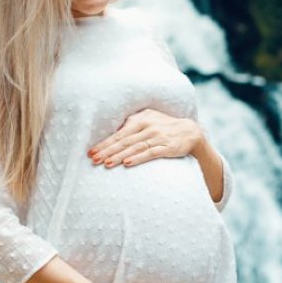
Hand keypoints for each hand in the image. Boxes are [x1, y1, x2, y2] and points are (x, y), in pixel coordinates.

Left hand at [87, 108, 204, 167]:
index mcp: (141, 119)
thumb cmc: (164, 126)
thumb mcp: (148, 118)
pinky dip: (137, 158)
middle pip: (124, 141)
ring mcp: (157, 137)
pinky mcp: (167, 147)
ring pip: (134, 148)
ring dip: (119, 156)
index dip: (104, 143)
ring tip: (106, 164)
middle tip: (93, 159)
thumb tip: (113, 133)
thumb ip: (132, 124)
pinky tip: (127, 163)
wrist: (190, 131)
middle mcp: (148, 127)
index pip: (118, 133)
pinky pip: (150, 153)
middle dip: (107, 151)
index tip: (91, 152)